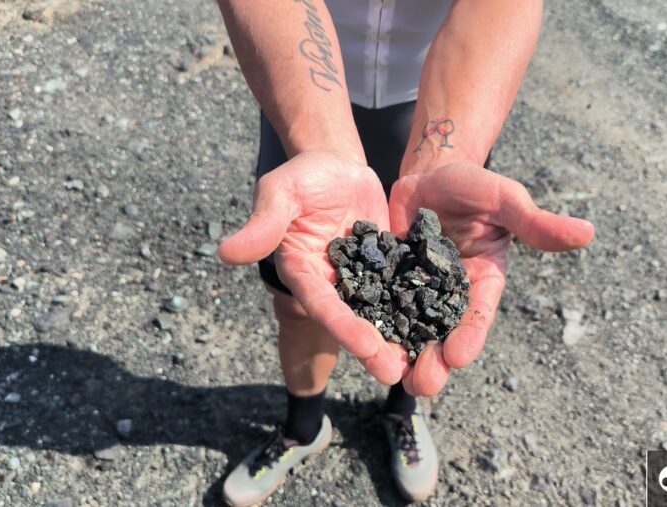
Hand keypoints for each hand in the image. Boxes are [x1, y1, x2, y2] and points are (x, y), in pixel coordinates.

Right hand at [219, 151, 407, 384]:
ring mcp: (360, 278)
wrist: (337, 164)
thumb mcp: (281, 192)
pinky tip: (439, 330)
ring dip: (397, 339)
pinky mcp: (385, 268)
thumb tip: (226, 254)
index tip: (368, 347)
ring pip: (379, 313)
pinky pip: (402, 291)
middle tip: (396, 374)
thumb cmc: (303, 175)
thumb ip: (263, 224)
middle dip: (372, 348)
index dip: (343, 326)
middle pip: (352, 319)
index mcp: (302, 270)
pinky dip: (417, 310)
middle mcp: (330, 282)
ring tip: (419, 367)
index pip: (322, 303)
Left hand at [388, 162, 594, 395]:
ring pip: (411, 328)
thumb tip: (588, 232)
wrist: (430, 175)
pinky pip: (380, 305)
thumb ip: (538, 222)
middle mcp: (451, 294)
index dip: (470, 335)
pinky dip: (374, 324)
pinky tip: (362, 342)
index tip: (458, 356)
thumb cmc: (474, 186)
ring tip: (393, 378)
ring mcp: (418, 290)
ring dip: (404, 354)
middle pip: (444, 333)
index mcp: (482, 281)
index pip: (478, 314)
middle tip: (423, 385)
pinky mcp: (390, 282)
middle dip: (435, 361)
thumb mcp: (505, 200)